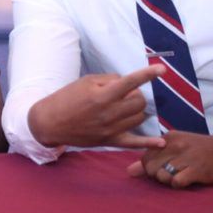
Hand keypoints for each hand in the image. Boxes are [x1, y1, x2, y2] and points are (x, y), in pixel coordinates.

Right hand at [27, 65, 166, 148]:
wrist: (51, 122)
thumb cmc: (67, 98)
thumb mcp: (85, 81)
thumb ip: (109, 80)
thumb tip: (127, 83)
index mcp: (102, 95)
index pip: (130, 82)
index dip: (147, 74)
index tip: (161, 69)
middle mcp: (109, 113)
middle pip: (139, 101)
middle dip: (136, 94)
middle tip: (124, 93)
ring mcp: (111, 129)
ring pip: (139, 117)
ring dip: (137, 109)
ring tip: (124, 107)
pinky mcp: (110, 141)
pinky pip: (134, 143)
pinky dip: (148, 142)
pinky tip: (161, 142)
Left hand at [128, 130, 212, 188]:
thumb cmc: (199, 149)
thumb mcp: (175, 148)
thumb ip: (151, 159)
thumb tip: (129, 172)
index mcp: (168, 138)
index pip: (145, 157)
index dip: (151, 168)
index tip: (164, 168)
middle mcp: (175, 145)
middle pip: (151, 168)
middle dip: (158, 176)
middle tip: (173, 174)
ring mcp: (187, 157)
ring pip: (162, 176)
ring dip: (169, 181)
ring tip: (181, 176)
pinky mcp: (198, 169)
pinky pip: (177, 182)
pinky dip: (179, 185)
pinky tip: (188, 180)